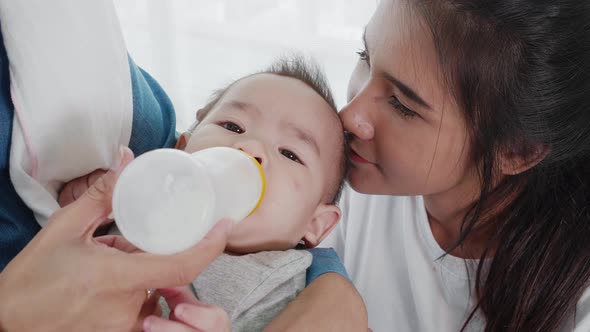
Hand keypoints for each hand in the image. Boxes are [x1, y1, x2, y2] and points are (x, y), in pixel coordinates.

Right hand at [0, 147, 232, 331]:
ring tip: (107, 262)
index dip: (212, 246)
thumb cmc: (32, 279)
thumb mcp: (63, 228)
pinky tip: (105, 283)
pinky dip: (136, 290)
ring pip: (156, 291)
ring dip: (144, 271)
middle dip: (156, 252)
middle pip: (168, 274)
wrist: (6, 323)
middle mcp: (127, 309)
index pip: (184, 266)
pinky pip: (143, 309)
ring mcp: (124, 327)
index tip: (224, 226)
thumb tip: (126, 159)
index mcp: (117, 279)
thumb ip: (101, 194)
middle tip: (122, 243)